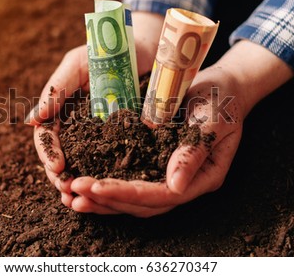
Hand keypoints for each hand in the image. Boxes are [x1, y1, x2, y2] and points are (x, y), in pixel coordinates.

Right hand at [27, 12, 163, 205]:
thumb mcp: (78, 63)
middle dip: (59, 175)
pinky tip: (103, 192)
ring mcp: (98, 132)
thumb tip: (32, 121)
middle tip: (67, 190)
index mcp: (63, 108)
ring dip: (77, 182)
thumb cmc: (107, 50)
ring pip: (82, 162)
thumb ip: (56, 88)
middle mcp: (78, 124)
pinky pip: (109, 159)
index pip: (47, 136)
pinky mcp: (122, 136)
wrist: (144, 47)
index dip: (48, 153)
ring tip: (78, 199)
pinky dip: (102, 176)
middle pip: (61, 155)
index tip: (57, 168)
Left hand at [67, 40, 293, 216]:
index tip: (95, 186)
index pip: (161, 195)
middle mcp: (185, 184)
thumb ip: (194, 153)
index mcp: (203, 177)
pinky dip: (108, 185)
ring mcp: (170, 178)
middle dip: (107, 199)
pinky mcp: (156, 167)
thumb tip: (174, 186)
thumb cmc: (221, 99)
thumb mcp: (212, 120)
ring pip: (134, 200)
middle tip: (73, 191)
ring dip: (103, 199)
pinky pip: (131, 183)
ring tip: (71, 194)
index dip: (127, 193)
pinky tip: (84, 182)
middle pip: (143, 204)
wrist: (222, 88)